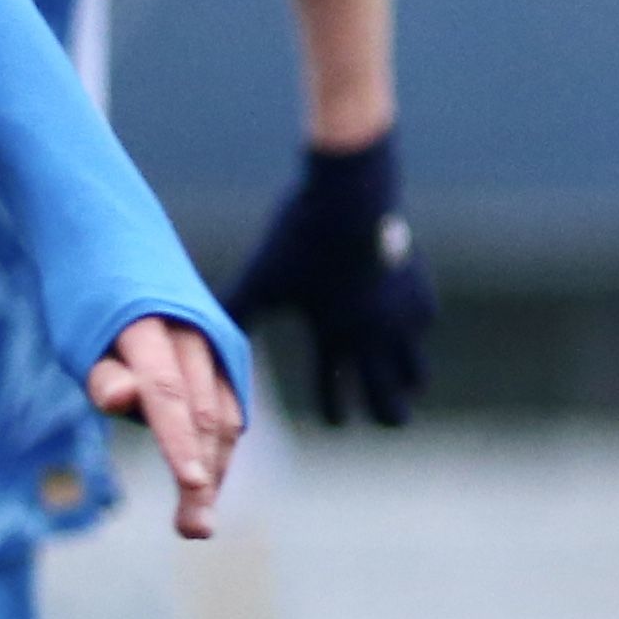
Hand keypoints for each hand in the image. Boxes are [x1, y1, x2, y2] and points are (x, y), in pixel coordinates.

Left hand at [90, 314, 243, 541]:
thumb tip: (118, 400)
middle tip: (193, 531)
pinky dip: (218, 445)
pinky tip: (208, 482)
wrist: (121, 241)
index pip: (166, 391)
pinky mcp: (228, 349)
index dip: (179, 440)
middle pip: (204, 413)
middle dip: (203, 475)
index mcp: (149, 324)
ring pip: (225, 414)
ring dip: (215, 469)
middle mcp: (194, 329)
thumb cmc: (89, 299)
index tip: (192, 485)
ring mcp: (217, 337)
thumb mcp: (80, 334)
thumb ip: (102, 372)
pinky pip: (229, 404)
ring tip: (196, 522)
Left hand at [226, 129, 433, 426]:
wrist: (350, 196)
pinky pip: (422, 325)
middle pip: (387, 398)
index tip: (337, 422)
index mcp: (331, 337)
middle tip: (388, 420)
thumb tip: (196, 328)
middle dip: (386, 413)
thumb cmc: (299, 236)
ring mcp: (399, 315)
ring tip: (406, 386)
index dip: (335, 413)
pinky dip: (414, 332)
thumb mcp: (262, 276)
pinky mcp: (418, 288)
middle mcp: (370, 336)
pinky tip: (412, 331)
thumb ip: (236, 308)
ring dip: (407, 380)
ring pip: (414, 369)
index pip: (334, 394)